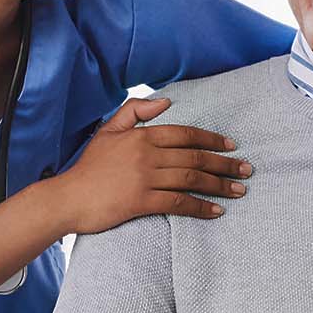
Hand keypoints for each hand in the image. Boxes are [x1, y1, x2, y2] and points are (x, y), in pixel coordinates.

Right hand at [49, 96, 251, 232]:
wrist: (67, 198)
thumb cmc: (89, 167)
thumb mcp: (108, 131)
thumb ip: (134, 111)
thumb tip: (166, 101)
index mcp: (141, 136)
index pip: (185, 134)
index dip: (212, 139)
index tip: (231, 146)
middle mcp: (146, 155)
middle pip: (195, 158)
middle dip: (225, 164)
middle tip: (246, 170)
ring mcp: (144, 178)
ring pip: (191, 179)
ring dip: (219, 185)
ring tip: (239, 190)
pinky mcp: (140, 202)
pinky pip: (178, 202)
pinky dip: (200, 207)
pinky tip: (216, 211)